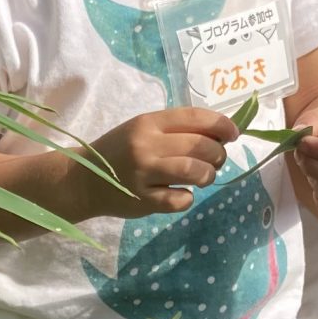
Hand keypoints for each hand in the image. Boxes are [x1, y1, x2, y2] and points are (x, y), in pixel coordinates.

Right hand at [81, 106, 238, 217]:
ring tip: (202, 176)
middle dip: (218, 154)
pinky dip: (188, 198)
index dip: (222, 125)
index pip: (195, 117)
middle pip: (201, 146)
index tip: (234, 134)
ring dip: (208, 175)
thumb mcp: (141, 129)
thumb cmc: (119, 151)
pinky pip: (181, 200)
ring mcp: (144, 174)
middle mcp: (146, 145)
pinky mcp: (144, 201)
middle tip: (215, 160)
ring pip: (196, 172)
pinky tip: (180, 193)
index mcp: (148, 122)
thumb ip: (174, 129)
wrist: (83, 181)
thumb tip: (220, 132)